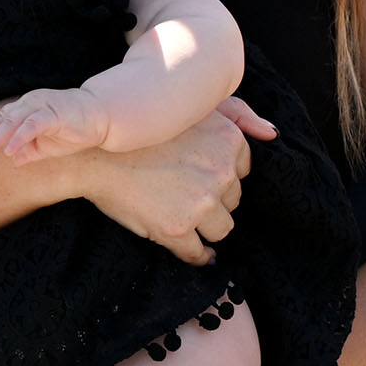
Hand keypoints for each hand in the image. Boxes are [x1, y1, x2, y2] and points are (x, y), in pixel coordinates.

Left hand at [0, 87, 110, 164]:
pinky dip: (19, 137)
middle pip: (2, 118)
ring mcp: (42, 106)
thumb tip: (14, 160)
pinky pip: (32, 125)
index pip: (1, 119)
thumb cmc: (75, 129)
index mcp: (27, 108)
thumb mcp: (47, 145)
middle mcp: (31, 103)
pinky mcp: (54, 113)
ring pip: (14, 121)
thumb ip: (30, 151)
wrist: (101, 118)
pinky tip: (10, 150)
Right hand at [76, 103, 256, 264]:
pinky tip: (194, 254)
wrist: (93, 152)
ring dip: (206, 228)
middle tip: (184, 196)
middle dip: (213, 201)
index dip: (219, 177)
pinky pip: (197, 252)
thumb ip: (239, 117)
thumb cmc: (141, 130)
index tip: (198, 177)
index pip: (240, 172)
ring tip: (187, 221)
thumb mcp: (196, 109)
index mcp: (229, 141)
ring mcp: (200, 202)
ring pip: (220, 228)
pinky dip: (197, 256)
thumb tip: (272, 134)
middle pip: (232, 200)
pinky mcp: (177, 228)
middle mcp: (221, 172)